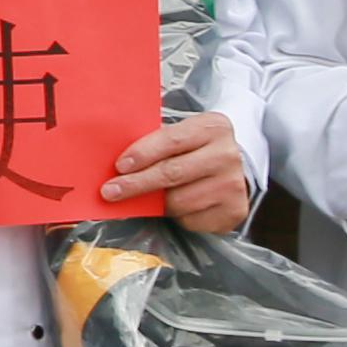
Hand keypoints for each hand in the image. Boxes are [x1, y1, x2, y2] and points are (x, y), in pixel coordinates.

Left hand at [106, 107, 250, 238]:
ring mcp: (233, 185)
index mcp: (213, 127)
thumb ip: (156, 143)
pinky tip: (175, 207)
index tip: (119, 166)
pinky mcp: (234, 211)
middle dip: (136, 184)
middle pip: (172, 173)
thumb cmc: (196, 150)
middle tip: (110, 191)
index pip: (171, 140)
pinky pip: (191, 219)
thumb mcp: (183, 135)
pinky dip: (176, 216)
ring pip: (179, 201)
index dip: (142, 153)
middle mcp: (227, 155)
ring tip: (148, 198)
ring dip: (156, 203)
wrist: (236, 169)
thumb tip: (117, 166)